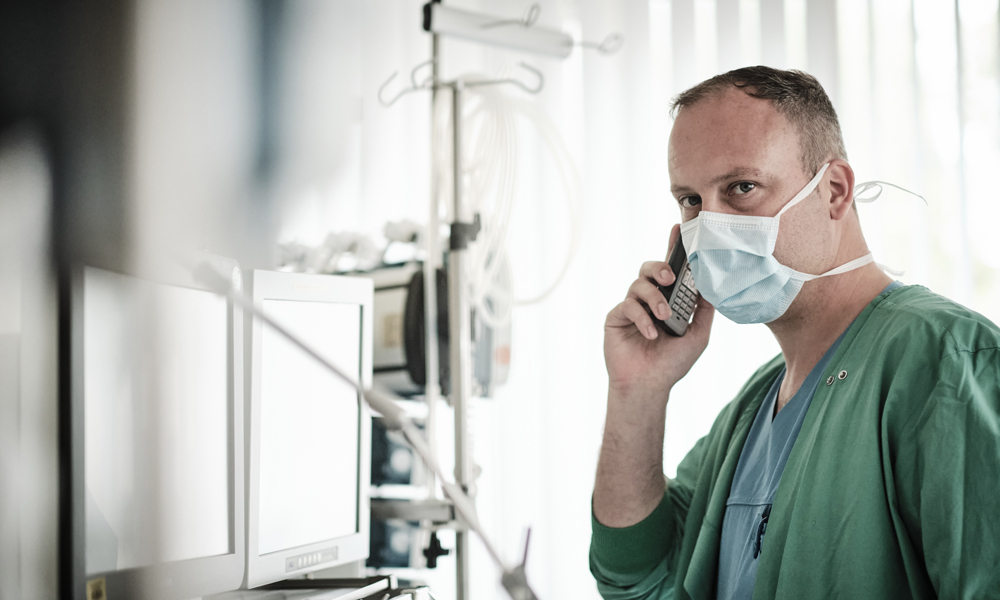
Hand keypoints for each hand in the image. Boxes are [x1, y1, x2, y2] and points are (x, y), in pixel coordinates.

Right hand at [603, 224, 714, 397]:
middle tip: (670, 277)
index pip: (671, 269)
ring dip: (654, 299)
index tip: (678, 228)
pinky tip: (651, 334)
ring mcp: (631, 308)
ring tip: (664, 317)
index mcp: (668, 300)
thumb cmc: (672, 363)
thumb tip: (711, 284)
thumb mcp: (698, 334)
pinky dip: (642, 318)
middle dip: (660, 267)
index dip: (673, 248)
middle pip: (649, 269)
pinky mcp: (616, 318)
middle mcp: (648, 300)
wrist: (649, 386)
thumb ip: (704, 309)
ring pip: (638, 285)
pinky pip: (627, 306)